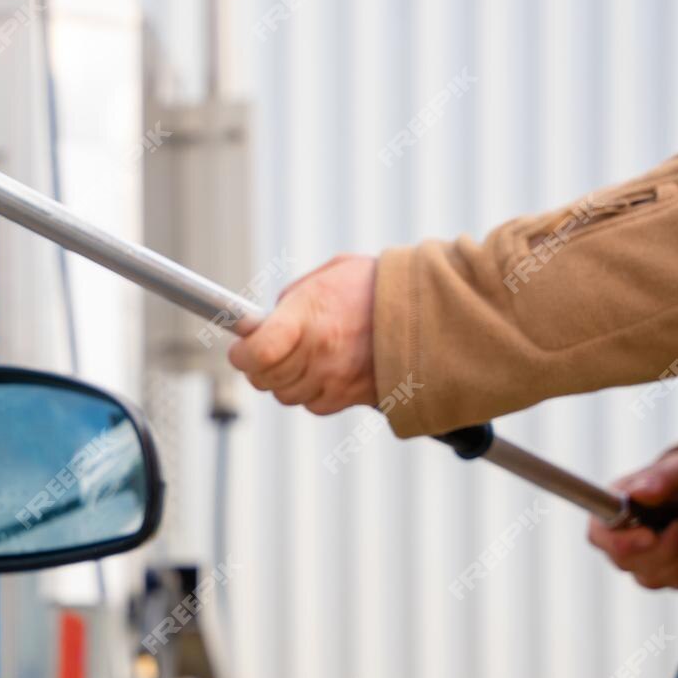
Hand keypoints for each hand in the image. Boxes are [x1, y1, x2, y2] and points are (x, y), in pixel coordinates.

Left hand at [228, 254, 378, 415]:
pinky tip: (329, 368)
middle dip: (261, 365)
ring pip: (287, 395)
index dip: (242, 353)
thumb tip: (264, 321)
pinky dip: (315, 391)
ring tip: (308, 354)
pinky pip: (315, 404)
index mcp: (309, 316)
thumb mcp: (331, 273)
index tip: (242, 347)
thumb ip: (293, 298)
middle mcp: (320, 353)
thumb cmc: (380, 286)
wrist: (435, 310)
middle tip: (271, 349)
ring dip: (288, 379)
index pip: (256, 353)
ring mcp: (337, 379)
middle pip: (265, 379)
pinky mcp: (353, 397)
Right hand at [587, 448, 677, 589]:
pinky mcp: (665, 577)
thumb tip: (638, 492)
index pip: (599, 536)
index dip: (622, 541)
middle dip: (665, 546)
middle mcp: (619, 540)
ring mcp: (640, 563)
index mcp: (611, 510)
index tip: (651, 535)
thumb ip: (660, 479)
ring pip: (652, 578)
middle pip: (626, 563)